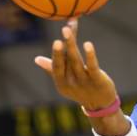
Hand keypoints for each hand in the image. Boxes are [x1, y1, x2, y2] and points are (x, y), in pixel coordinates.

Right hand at [34, 18, 129, 135]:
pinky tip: (87, 44)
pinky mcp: (98, 80)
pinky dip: (90, 55)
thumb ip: (53, 68)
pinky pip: (92, 67)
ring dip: (72, 45)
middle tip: (60, 32)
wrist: (100, 105)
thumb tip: (37, 59)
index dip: (56, 53)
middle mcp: (71, 82)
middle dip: (61, 47)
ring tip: (67, 30)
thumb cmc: (80, 89)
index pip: (57, 65)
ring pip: (77, 61)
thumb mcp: (65, 81)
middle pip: (66, 61)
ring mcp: (84, 81)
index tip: (55, 40)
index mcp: (61, 82)